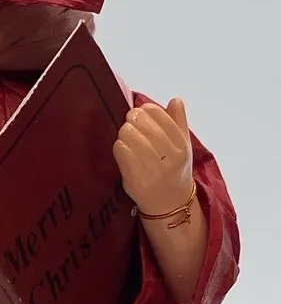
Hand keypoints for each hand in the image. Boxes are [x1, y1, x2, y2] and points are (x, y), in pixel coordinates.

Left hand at [113, 97, 193, 215]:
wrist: (170, 203)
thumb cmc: (174, 169)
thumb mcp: (183, 146)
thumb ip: (179, 122)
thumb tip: (175, 100)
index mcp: (181, 146)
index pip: (159, 115)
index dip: (146, 110)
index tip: (141, 113)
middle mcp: (170, 157)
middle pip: (142, 124)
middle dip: (132, 120)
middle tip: (130, 123)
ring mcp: (153, 169)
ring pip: (130, 136)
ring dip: (124, 132)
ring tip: (127, 136)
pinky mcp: (136, 179)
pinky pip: (121, 151)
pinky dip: (119, 146)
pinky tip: (123, 148)